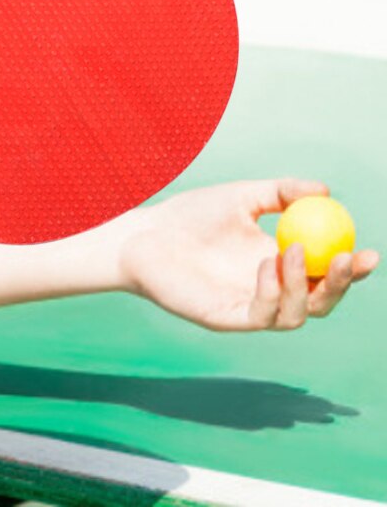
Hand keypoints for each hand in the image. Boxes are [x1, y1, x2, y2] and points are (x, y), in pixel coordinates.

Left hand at [117, 178, 379, 330]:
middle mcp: (268, 289)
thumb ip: (281, 192)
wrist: (144, 234)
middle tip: (345, 258)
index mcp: (277, 262)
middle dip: (339, 284)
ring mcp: (248, 306)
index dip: (349, 268)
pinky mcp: (226, 318)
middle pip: (320, 300)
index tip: (368, 251)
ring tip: (290, 250)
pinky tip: (265, 264)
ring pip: (297, 314)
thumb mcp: (241, 196)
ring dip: (303, 286)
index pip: (322, 273)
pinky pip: (262, 316)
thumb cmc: (189, 215)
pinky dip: (272, 292)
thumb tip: (325, 190)